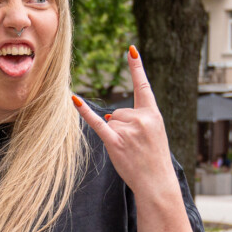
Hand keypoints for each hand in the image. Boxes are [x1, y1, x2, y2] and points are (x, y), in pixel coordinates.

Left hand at [73, 46, 177, 201]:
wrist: (157, 182)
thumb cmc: (154, 160)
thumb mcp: (153, 135)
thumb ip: (135, 121)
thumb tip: (109, 116)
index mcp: (153, 114)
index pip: (143, 86)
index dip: (136, 67)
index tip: (131, 49)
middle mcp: (141, 119)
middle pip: (118, 112)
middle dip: (122, 128)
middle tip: (136, 146)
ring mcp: (128, 130)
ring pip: (110, 121)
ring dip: (115, 135)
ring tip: (130, 150)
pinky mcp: (115, 142)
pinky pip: (97, 124)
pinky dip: (84, 113)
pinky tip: (74, 99)